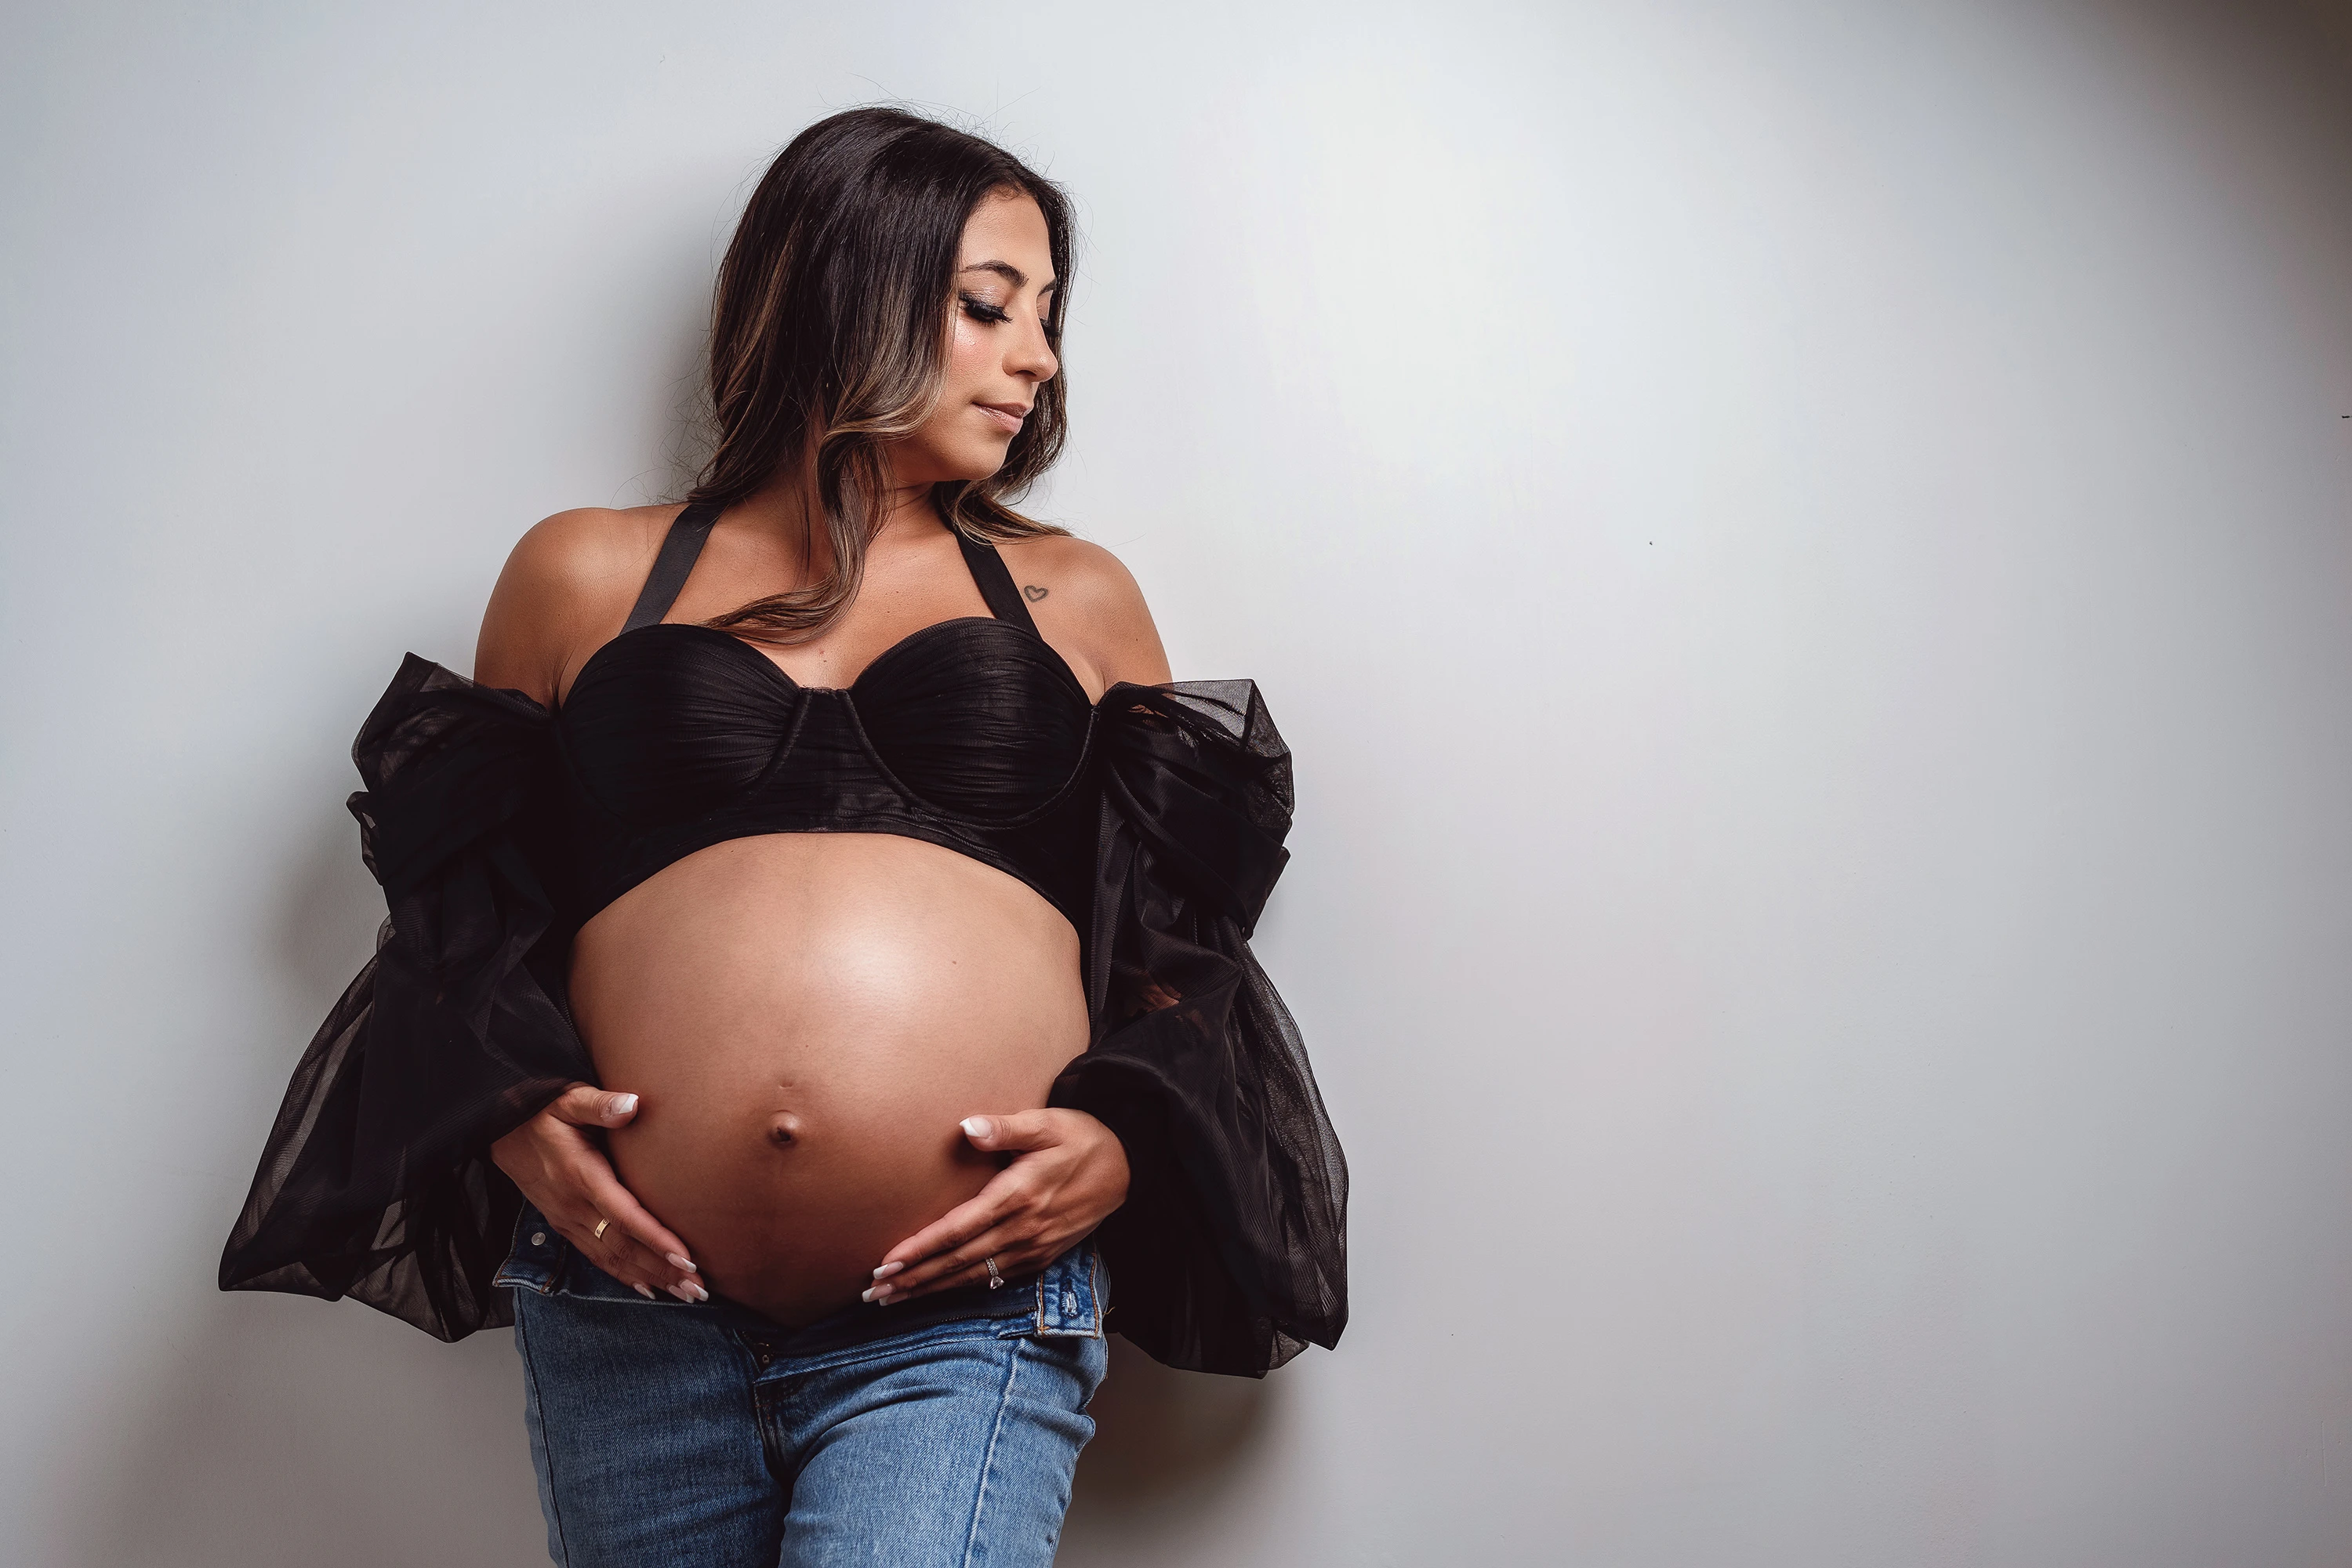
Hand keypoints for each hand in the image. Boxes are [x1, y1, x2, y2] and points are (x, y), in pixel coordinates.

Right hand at [489, 1083, 707, 1302]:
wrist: (499, 1127)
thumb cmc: (541, 1110)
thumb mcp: (567, 1098)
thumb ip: (599, 1104)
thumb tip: (631, 1104)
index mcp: (579, 1175)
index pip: (623, 1215)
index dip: (655, 1239)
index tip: (686, 1257)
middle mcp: (573, 1205)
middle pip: (622, 1247)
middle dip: (662, 1270)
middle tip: (699, 1289)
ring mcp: (566, 1219)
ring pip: (611, 1258)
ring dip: (649, 1278)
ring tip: (685, 1294)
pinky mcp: (562, 1224)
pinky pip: (595, 1257)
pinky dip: (623, 1275)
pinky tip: (648, 1288)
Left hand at [865, 1109, 1130, 1305]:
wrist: (1127, 1168)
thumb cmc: (1081, 1139)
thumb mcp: (1046, 1122)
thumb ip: (1005, 1127)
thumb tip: (967, 1127)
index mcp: (1016, 1197)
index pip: (956, 1230)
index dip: (919, 1250)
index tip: (886, 1263)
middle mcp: (1022, 1230)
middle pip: (957, 1263)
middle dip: (913, 1279)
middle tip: (873, 1293)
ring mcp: (1032, 1248)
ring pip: (972, 1276)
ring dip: (930, 1289)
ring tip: (894, 1299)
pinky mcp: (1041, 1256)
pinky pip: (994, 1278)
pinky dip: (962, 1288)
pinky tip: (940, 1292)